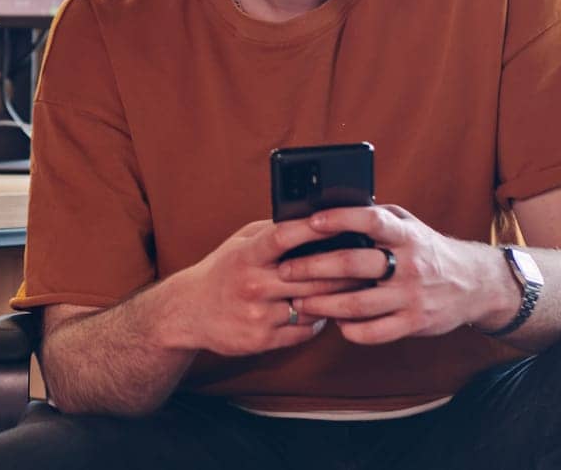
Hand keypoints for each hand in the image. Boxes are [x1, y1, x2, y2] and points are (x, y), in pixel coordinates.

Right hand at [162, 218, 369, 357]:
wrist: (190, 312)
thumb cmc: (223, 270)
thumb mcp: (239, 243)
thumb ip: (271, 232)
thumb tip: (311, 220)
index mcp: (246, 256)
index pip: (283, 237)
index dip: (312, 228)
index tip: (339, 220)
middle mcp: (253, 285)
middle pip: (311, 276)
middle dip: (344, 269)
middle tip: (370, 261)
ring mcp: (259, 315)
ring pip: (313, 305)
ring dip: (338, 297)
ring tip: (358, 286)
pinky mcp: (263, 339)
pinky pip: (306, 330)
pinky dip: (320, 319)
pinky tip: (327, 309)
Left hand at [283, 205, 513, 344]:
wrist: (475, 284)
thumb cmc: (427, 249)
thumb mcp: (409, 224)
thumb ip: (377, 218)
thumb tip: (331, 208)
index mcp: (406, 234)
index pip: (371, 221)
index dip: (340, 219)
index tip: (311, 221)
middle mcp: (409, 263)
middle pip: (354, 265)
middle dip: (314, 267)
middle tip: (285, 270)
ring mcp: (412, 296)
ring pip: (358, 303)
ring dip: (323, 304)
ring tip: (299, 302)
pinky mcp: (415, 323)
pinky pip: (375, 332)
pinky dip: (350, 329)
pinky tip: (334, 323)